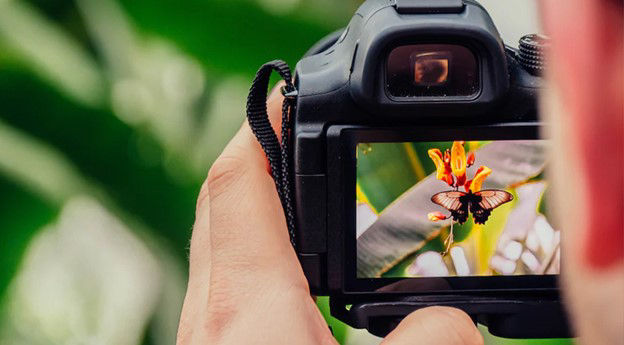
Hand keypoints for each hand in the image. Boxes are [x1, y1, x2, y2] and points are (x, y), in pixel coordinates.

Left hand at [176, 84, 483, 344]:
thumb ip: (426, 343)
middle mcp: (213, 310)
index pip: (240, 183)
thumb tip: (457, 320)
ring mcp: (205, 330)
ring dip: (255, 206)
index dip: (264, 129)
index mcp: (250, 303)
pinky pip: (224, 278)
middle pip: (222, 202)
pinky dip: (254, 253)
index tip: (290, 98)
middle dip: (259, 157)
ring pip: (218, 242)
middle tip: (298, 137)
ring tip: (301, 195)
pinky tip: (290, 273)